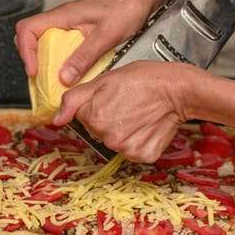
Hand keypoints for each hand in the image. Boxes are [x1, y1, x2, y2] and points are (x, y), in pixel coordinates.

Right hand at [14, 0, 157, 85]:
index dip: (25, 51)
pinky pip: (62, 47)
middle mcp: (63, 19)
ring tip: (55, 78)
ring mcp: (70, 25)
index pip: (27, 29)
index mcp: (64, 15)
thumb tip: (64, 76)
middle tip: (41, 77)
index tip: (34, 69)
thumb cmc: (127, 6)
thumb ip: (84, 57)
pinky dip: (62, 60)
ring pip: (46, 43)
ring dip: (47, 61)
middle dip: (32, 58)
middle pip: (31, 37)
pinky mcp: (80, 31)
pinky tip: (73, 71)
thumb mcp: (106, 35)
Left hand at [53, 61, 200, 162]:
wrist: (178, 89)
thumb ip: (74, 99)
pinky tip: (145, 125)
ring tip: (137, 113)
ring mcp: (127, 149)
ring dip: (122, 129)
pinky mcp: (143, 155)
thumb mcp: (104, 79)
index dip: (96, 103)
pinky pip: (133, 150)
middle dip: (107, 117)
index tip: (111, 96)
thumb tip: (56, 120)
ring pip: (115, 140)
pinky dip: (138, 140)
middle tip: (126, 102)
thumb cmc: (145, 79)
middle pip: (98, 129)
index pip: (83, 115)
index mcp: (94, 118)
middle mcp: (108, 138)